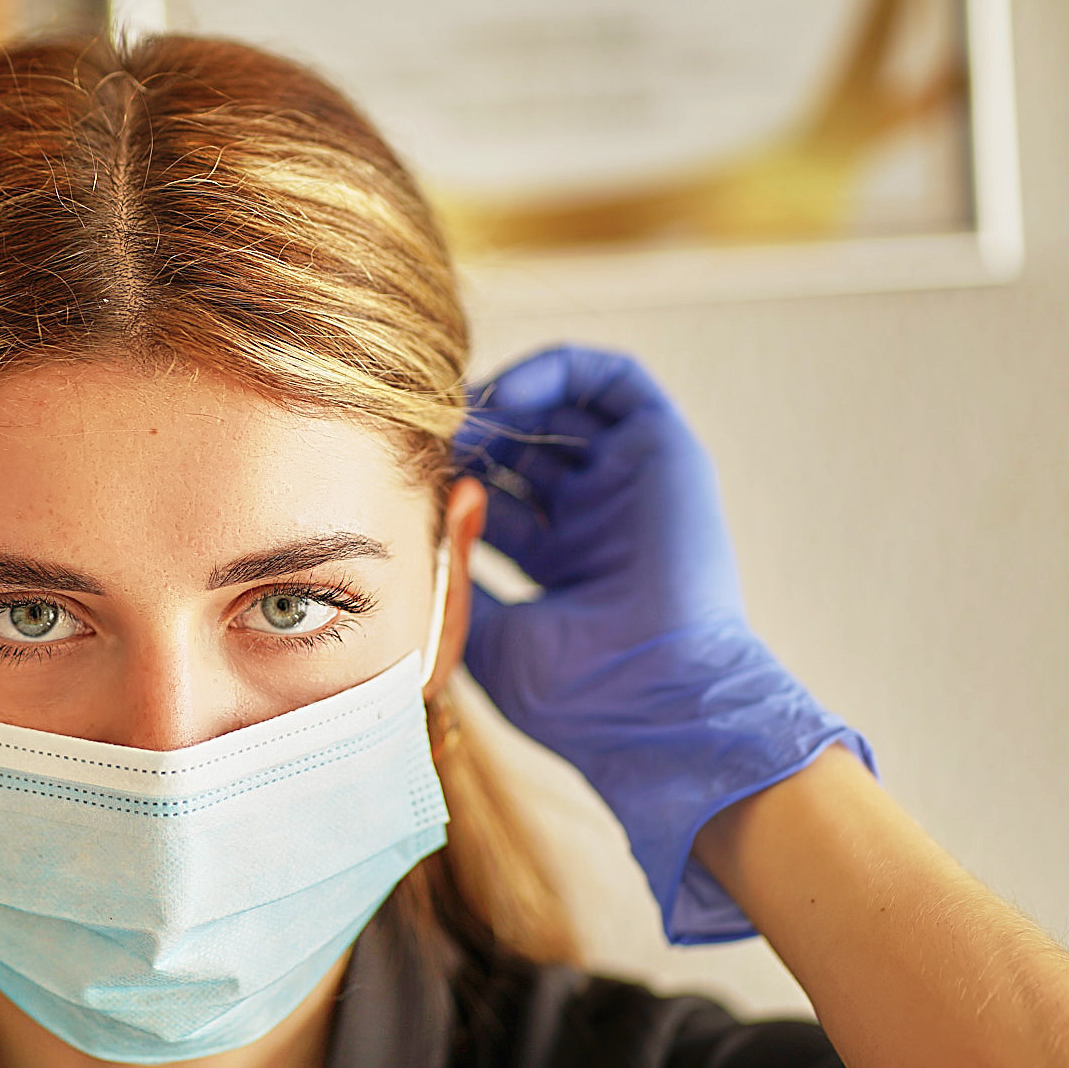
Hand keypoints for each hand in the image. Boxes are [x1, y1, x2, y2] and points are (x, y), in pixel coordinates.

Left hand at [455, 345, 873, 941]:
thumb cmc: (571, 691)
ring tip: (461, 414)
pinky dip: (560, 368)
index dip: (448, 480)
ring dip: (507, 399)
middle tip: (426, 439)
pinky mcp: (664, 453)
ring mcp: (629, 487)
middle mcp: (596, 522)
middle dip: (473, 437)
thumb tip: (408, 541)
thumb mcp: (484, 638)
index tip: (404, 477)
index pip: (496, 501)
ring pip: (565, 409)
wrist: (652, 699)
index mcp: (560, 568)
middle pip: (525, 450)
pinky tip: (506, 396)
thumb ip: (453, 580)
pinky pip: (616, 381)